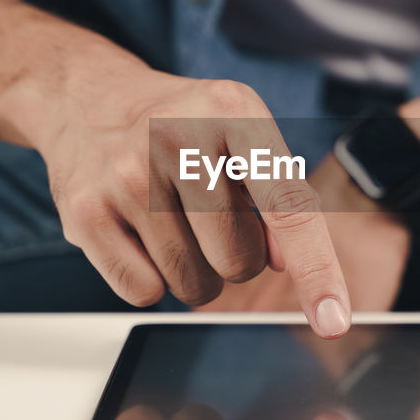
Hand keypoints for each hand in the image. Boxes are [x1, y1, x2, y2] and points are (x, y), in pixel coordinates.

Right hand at [27, 47, 350, 336]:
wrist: (87, 98)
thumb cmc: (181, 125)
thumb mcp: (243, 136)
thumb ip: (277, 197)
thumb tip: (287, 263)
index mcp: (232, 112)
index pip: (287, 210)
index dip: (317, 271)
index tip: (334, 320)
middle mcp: (177, 139)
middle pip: (238, 262)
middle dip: (235, 257)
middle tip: (210, 217)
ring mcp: (126, 177)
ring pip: (192, 285)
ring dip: (195, 270)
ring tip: (174, 220)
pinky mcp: (85, 213)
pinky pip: (144, 292)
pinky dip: (151, 278)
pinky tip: (140, 233)